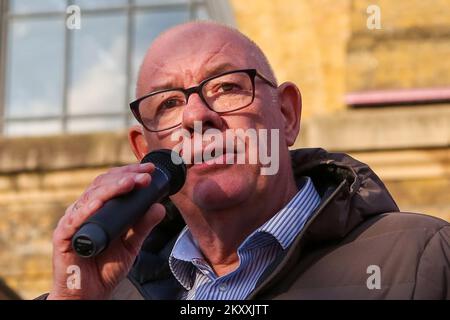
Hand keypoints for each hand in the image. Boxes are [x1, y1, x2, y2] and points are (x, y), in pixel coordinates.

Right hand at [47, 163, 164, 299]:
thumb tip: (160, 207)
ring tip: (131, 182)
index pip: (113, 183)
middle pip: (102, 184)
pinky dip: (87, 209)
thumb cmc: (106, 268)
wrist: (88, 294)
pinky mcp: (63, 237)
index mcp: (100, 209)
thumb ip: (143, 226)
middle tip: (145, 175)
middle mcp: (85, 211)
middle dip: (125, 176)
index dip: (130, 173)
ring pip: (90, 196)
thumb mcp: (131, 245)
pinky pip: (74, 220)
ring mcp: (73, 222)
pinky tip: (100, 202)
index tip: (149, 171)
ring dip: (112, 187)